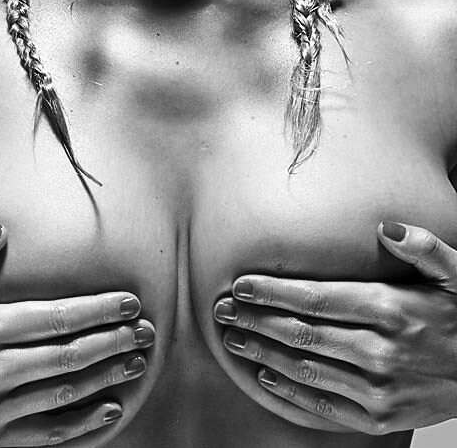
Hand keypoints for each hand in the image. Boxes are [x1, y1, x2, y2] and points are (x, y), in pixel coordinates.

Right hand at [0, 225, 153, 445]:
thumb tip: (0, 230)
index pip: (56, 317)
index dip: (98, 309)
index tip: (130, 301)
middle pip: (69, 356)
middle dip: (114, 342)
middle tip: (146, 330)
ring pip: (65, 393)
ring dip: (107, 377)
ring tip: (137, 360)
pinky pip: (48, 435)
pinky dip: (83, 424)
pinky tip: (110, 409)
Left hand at [213, 222, 456, 434]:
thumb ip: (422, 247)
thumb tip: (386, 227)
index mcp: (392, 309)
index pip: (316, 299)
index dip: (273, 292)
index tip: (240, 285)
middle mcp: (381, 350)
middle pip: (302, 333)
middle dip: (256, 320)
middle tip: (221, 309)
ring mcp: (379, 388)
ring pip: (306, 368)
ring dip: (264, 353)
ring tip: (234, 337)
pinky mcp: (381, 417)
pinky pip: (325, 405)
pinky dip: (291, 392)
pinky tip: (268, 375)